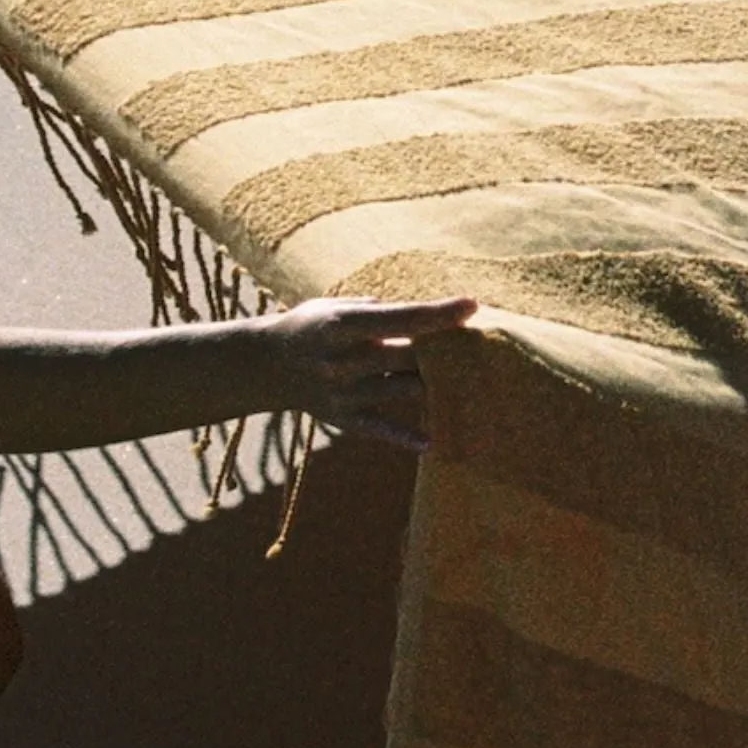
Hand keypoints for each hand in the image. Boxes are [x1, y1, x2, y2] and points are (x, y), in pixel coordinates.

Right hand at [264, 296, 475, 447]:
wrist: (265, 365)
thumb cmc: (314, 327)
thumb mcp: (338, 307)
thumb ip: (380, 311)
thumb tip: (430, 313)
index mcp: (342, 325)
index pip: (401, 318)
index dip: (439, 313)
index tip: (473, 305)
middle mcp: (342, 360)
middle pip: (409, 356)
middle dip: (446, 351)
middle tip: (481, 345)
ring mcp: (342, 392)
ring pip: (403, 390)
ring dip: (438, 387)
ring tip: (471, 382)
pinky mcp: (342, 419)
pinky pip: (379, 428)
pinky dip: (405, 437)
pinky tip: (431, 442)